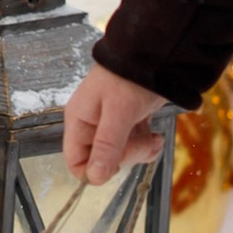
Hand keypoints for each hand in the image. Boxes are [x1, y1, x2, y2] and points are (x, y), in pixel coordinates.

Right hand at [62, 63, 171, 183]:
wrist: (156, 54)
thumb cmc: (130, 78)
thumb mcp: (119, 113)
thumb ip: (107, 145)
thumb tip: (95, 178)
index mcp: (80, 121)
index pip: (76, 162)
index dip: (96, 169)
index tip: (117, 162)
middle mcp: (92, 125)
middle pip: (103, 161)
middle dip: (126, 156)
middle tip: (142, 141)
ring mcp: (111, 124)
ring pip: (121, 155)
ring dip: (141, 151)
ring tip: (154, 138)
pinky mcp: (129, 122)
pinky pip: (134, 145)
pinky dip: (147, 145)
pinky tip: (156, 136)